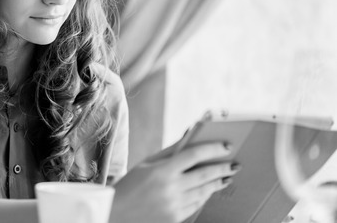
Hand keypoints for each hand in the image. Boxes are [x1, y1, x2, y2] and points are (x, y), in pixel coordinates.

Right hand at [110, 141, 237, 222]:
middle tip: (235, 164)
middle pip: (205, 175)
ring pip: (204, 192)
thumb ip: (170, 151)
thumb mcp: (147, 164)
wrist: (115, 213)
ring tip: (227, 177)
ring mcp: (173, 206)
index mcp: (162, 171)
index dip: (213, 149)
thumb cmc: (130, 184)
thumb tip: (190, 136)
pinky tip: (209, 190)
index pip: (194, 155)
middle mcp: (170, 189)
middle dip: (223, 168)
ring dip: (217, 183)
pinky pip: (196, 205)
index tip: (226, 146)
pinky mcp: (174, 218)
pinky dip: (205, 196)